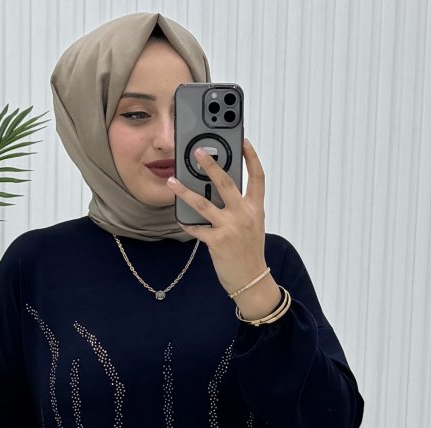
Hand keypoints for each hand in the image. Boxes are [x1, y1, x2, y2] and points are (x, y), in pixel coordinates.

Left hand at [166, 138, 267, 298]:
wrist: (252, 281)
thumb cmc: (250, 254)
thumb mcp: (253, 226)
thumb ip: (242, 208)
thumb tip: (221, 194)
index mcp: (256, 209)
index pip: (257, 177)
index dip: (251, 157)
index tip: (243, 142)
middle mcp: (244, 215)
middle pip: (226, 183)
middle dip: (211, 164)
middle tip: (198, 152)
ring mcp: (230, 228)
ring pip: (203, 203)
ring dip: (185, 191)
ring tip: (172, 181)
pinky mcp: (217, 242)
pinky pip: (197, 228)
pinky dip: (187, 223)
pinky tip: (179, 217)